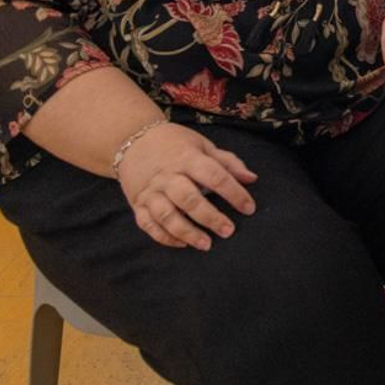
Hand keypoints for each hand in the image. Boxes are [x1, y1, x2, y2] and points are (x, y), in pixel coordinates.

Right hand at [117, 122, 257, 250]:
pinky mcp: (137, 203)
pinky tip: (182, 244)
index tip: (249, 208)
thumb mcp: (203, 145)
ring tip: (206, 244)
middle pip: (189, 199)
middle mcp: (168, 176)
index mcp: (187, 158)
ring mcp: (150, 191)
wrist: (132, 139)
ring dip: (187, 232)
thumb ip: (228, 162)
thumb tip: (252, 178)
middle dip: (210, 217)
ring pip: (167, 215)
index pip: (214, 176)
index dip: (234, 193)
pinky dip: (164, 237)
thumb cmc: (175, 144)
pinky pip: (148, 224)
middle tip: (228, 231)